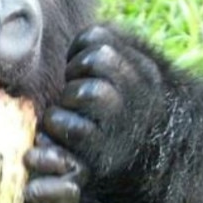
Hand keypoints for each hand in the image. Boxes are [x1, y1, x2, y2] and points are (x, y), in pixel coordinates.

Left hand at [42, 25, 167, 177]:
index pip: (98, 36)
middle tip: (77, 89)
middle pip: (98, 58)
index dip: (79, 51)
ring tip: (73, 109)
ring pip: (86, 92)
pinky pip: (67, 125)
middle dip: (77, 71)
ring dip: (69, 98)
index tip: (80, 70)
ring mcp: (123, 122)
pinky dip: (58, 124)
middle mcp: (141, 93)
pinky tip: (65, 130)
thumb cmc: (117, 115)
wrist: (137, 166)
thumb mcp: (124, 78)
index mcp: (144, 71)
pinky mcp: (100, 151)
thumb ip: (107, 52)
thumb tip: (82, 38)